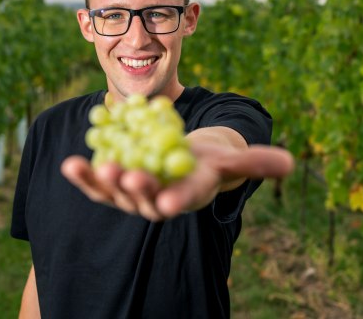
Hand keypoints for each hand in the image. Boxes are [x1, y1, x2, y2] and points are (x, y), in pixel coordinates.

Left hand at [60, 140, 293, 220]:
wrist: (183, 161)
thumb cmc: (211, 161)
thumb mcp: (234, 160)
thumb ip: (258, 163)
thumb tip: (291, 164)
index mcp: (187, 195)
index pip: (183, 200)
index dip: (177, 199)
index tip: (169, 201)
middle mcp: (158, 201)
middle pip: (145, 198)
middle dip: (136, 189)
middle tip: (127, 175)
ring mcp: (133, 197)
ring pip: (117, 193)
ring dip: (104, 182)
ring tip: (94, 167)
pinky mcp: (114, 186)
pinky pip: (98, 183)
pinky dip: (84, 175)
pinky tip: (70, 163)